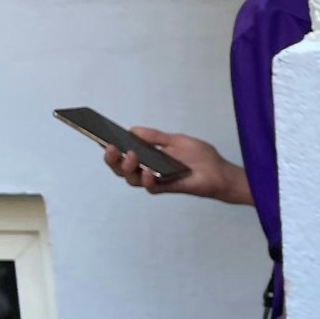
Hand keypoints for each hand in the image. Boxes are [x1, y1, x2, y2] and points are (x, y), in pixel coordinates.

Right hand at [101, 127, 246, 202]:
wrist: (220, 172)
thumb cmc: (200, 157)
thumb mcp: (176, 140)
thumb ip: (155, 137)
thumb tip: (133, 130)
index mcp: (148, 156)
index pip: (123, 152)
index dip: (109, 147)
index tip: (99, 136)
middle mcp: (147, 169)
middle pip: (120, 168)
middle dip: (111, 158)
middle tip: (111, 147)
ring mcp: (155, 180)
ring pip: (130, 179)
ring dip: (127, 168)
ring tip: (131, 156)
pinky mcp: (166, 188)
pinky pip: (150, 188)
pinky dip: (146, 180)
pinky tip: (147, 172)